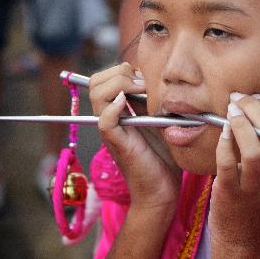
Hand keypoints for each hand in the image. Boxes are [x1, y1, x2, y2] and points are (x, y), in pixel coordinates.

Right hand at [90, 63, 180, 211]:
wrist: (162, 189)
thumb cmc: (163, 156)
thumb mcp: (160, 120)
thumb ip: (152, 101)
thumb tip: (152, 78)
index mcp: (118, 111)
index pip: (104, 78)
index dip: (123, 71)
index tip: (146, 79)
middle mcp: (110, 118)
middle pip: (96, 81)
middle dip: (120, 73)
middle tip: (142, 85)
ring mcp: (112, 130)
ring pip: (97, 94)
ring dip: (119, 84)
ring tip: (139, 91)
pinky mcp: (118, 143)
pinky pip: (105, 120)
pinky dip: (114, 107)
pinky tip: (128, 104)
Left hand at [209, 92, 259, 256]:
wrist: (243, 232)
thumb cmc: (259, 193)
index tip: (256, 97)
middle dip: (252, 105)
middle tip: (237, 99)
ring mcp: (256, 185)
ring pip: (254, 147)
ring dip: (240, 122)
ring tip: (230, 112)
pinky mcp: (232, 192)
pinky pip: (227, 163)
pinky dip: (223, 143)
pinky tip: (222, 132)